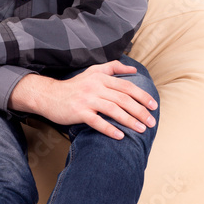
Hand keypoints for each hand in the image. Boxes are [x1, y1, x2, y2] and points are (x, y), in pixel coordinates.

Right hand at [35, 60, 157, 140]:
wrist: (49, 96)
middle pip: (124, 99)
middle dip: (140, 111)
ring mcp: (87, 99)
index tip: (154, 106)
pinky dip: (110, 130)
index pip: (127, 86)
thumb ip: (113, 67)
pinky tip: (120, 136)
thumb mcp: (92, 72)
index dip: (142, 96)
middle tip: (151, 122)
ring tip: (141, 129)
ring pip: (114, 110)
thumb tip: (133, 68)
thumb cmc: (74, 86)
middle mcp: (95, 87)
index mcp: (101, 77)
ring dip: (130, 121)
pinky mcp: (79, 112)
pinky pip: (97, 122)